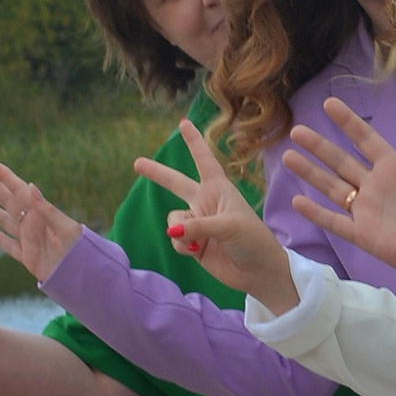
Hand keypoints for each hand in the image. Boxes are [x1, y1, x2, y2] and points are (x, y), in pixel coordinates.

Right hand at [0, 162, 81, 284]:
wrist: (84, 274)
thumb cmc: (79, 248)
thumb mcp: (65, 227)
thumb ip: (46, 209)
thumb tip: (30, 186)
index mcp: (39, 213)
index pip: (18, 189)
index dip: (4, 175)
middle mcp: (32, 224)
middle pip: (8, 201)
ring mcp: (29, 240)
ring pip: (5, 221)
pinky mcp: (28, 258)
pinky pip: (10, 246)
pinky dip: (0, 239)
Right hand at [122, 122, 298, 311]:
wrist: (258, 272)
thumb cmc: (252, 240)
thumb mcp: (229, 226)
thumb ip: (198, 225)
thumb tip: (172, 231)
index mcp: (219, 189)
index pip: (204, 160)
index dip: (194, 142)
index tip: (184, 123)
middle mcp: (206, 202)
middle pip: (176, 183)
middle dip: (156, 173)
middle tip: (137, 163)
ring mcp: (198, 223)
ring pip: (173, 220)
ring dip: (180, 230)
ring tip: (198, 241)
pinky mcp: (193, 243)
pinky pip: (175, 239)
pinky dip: (183, 245)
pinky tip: (197, 251)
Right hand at [282, 97, 395, 290]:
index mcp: (394, 168)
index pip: (365, 140)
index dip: (348, 122)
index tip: (329, 104)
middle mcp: (375, 186)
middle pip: (341, 162)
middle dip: (319, 146)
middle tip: (297, 131)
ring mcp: (367, 210)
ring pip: (332, 188)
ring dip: (311, 173)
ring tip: (289, 156)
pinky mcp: (364, 235)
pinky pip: (336, 222)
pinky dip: (317, 213)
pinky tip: (298, 201)